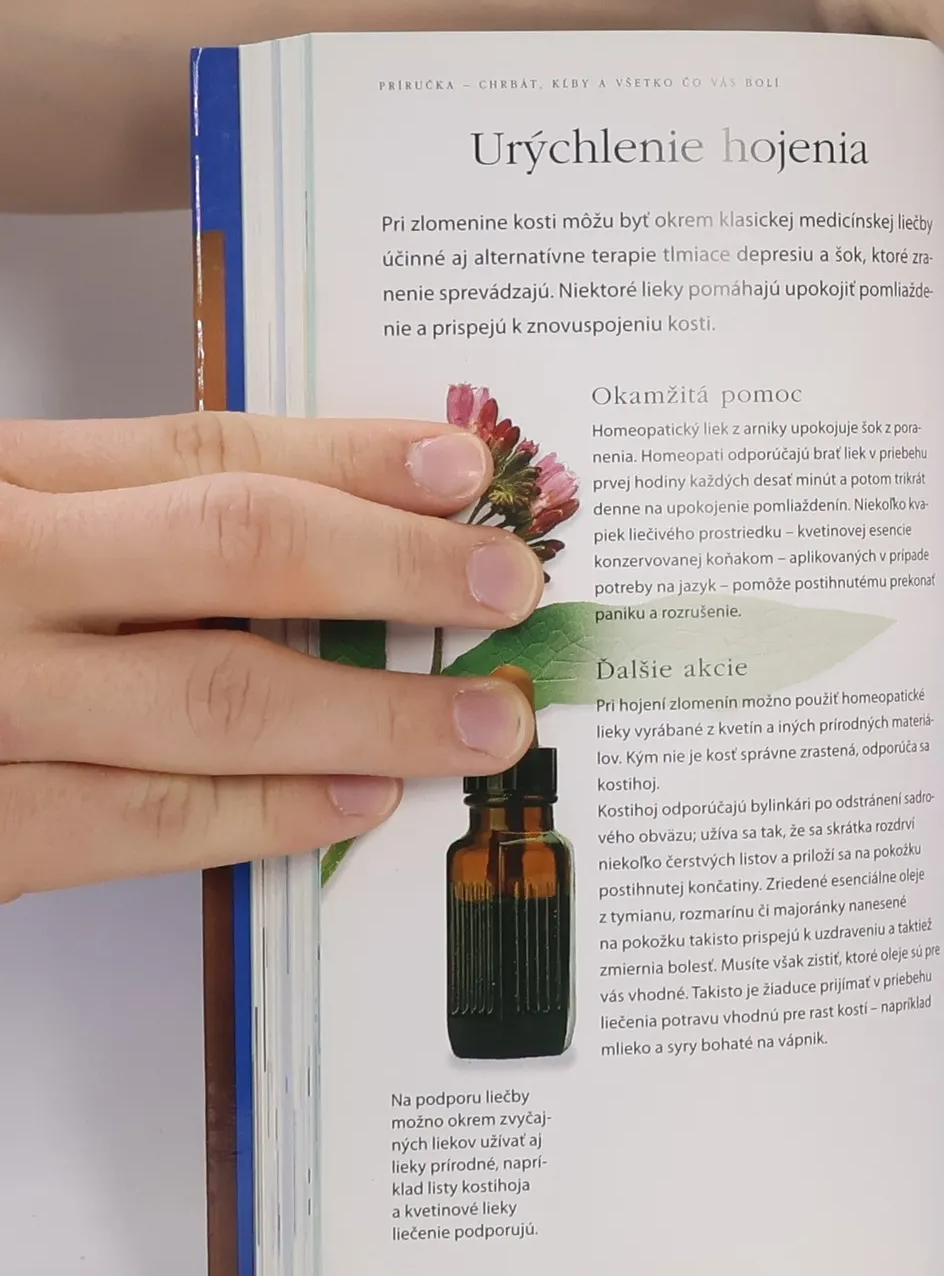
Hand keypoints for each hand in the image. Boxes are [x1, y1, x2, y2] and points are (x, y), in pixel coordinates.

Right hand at [0, 412, 546, 899]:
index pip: (202, 449)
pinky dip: (263, 817)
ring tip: (482, 720)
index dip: (351, 458)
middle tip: (511, 586)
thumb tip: (309, 519)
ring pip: (210, 701)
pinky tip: (357, 800)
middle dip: (396, 567)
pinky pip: (134, 827)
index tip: (465, 470)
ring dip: (373, 711)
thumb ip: (98, 511)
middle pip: (233, 550)